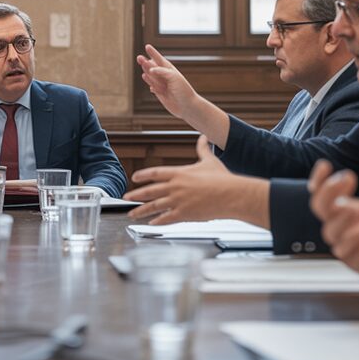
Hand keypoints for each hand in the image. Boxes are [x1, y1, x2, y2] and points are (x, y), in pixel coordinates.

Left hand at [125, 136, 265, 225]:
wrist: (232, 195)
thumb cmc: (222, 178)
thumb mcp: (209, 160)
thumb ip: (202, 149)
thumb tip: (203, 137)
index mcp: (179, 173)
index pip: (155, 173)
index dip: (143, 175)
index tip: (134, 178)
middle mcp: (175, 186)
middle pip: (150, 191)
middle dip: (136, 195)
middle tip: (126, 197)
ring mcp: (178, 201)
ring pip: (154, 206)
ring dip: (141, 210)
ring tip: (132, 214)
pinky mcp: (184, 214)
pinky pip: (166, 218)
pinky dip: (157, 221)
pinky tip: (151, 223)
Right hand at [136, 44, 199, 121]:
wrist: (187, 107)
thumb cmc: (183, 90)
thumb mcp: (174, 77)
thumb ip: (162, 72)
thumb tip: (150, 69)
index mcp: (170, 71)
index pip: (159, 60)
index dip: (153, 53)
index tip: (147, 46)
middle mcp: (165, 77)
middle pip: (153, 68)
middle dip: (146, 62)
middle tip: (139, 57)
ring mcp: (162, 85)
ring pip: (151, 77)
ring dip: (146, 71)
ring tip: (142, 64)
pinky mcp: (160, 94)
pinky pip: (152, 87)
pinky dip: (150, 83)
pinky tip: (145, 77)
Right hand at [309, 156, 358, 288]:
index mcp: (347, 208)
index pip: (322, 193)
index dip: (319, 180)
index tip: (326, 166)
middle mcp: (342, 224)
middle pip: (319, 208)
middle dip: (328, 193)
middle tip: (346, 179)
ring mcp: (345, 243)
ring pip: (331, 232)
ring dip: (344, 221)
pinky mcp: (354, 262)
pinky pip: (348, 253)